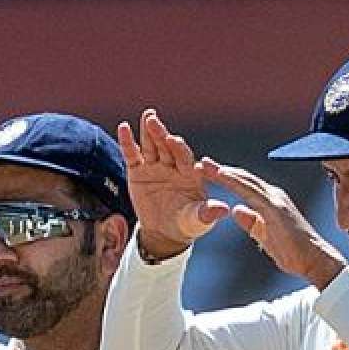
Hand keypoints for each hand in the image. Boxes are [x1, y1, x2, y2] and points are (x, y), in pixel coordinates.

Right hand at [117, 110, 229, 257]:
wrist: (165, 232)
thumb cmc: (187, 224)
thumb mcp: (198, 221)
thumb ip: (208, 213)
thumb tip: (224, 210)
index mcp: (190, 173)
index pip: (185, 157)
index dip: (179, 149)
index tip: (174, 141)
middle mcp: (173, 165)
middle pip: (166, 146)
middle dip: (161, 134)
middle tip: (154, 120)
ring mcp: (155, 165)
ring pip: (151, 146)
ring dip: (148, 131)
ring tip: (146, 116)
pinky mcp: (138, 170)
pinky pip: (132, 155)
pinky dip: (127, 142)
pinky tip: (123, 128)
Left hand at [197, 157, 345, 288]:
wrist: (314, 260)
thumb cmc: (293, 253)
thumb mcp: (265, 237)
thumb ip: (251, 223)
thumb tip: (236, 210)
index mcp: (270, 202)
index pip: (245, 187)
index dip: (227, 178)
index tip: (208, 173)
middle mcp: (273, 196)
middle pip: (243, 179)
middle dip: (221, 170)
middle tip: (201, 163)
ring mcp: (275, 199)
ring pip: (245, 181)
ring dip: (224, 172)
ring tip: (205, 165)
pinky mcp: (275, 208)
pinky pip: (251, 191)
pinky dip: (235, 181)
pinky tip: (222, 175)